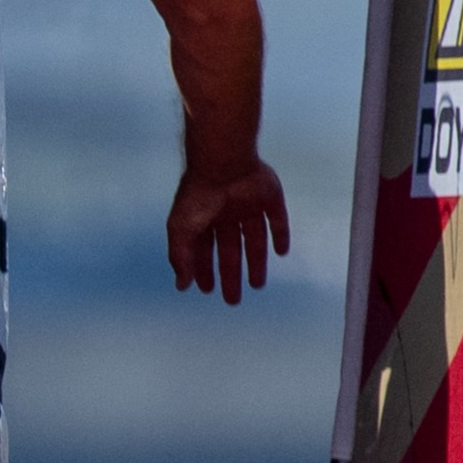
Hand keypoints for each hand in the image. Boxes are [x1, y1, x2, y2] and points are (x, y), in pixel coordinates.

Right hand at [167, 154, 288, 302]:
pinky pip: (277, 219)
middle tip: (232, 299)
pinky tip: (281, 252)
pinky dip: (280, 235)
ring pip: (254, 239)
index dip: (204, 271)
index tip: (206, 290)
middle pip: (230, 250)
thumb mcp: (181, 230)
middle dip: (230, 275)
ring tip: (257, 285)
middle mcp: (225, 215)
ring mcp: (248, 206)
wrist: (223, 163)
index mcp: (203, 220)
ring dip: (256, 262)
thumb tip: (182, 286)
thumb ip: (181, 258)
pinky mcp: (270, 197)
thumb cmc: (198, 195)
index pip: (204, 251)